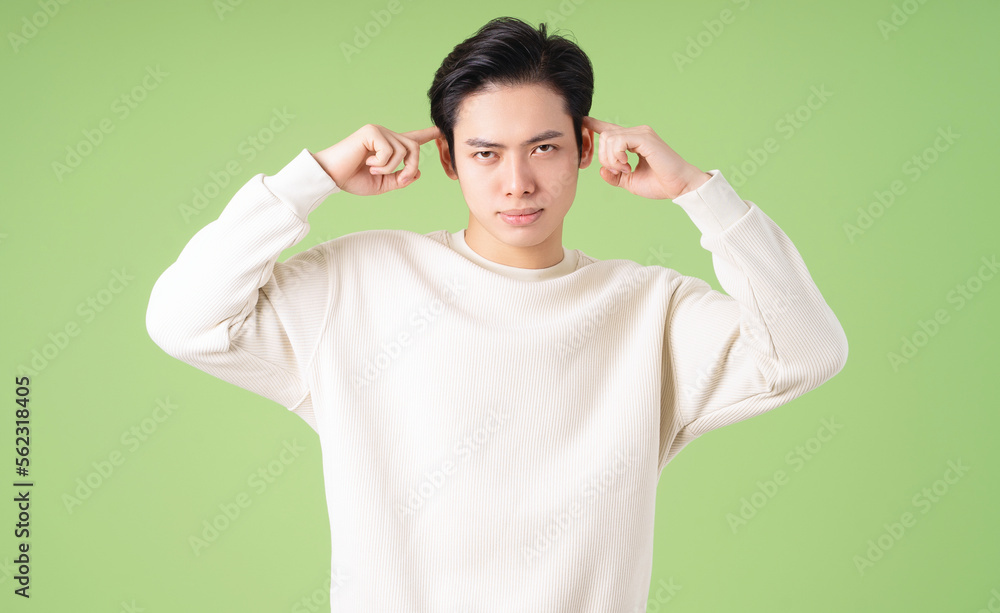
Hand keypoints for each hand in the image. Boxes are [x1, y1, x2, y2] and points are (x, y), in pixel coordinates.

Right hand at [312, 124, 441, 195]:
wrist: (331, 176)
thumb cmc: (352, 179)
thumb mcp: (382, 184)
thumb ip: (400, 179)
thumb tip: (416, 172)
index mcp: (389, 147)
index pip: (412, 138)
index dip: (427, 134)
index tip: (441, 130)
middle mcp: (386, 135)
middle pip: (414, 147)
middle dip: (411, 167)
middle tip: (400, 178)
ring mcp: (378, 131)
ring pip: (404, 151)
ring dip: (392, 168)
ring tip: (374, 170)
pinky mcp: (371, 132)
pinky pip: (390, 151)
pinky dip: (382, 163)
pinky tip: (367, 163)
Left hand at [583, 116, 709, 199]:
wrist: (679, 187)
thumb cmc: (659, 183)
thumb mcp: (629, 181)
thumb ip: (614, 175)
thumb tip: (601, 170)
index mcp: (633, 140)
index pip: (610, 128)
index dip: (593, 125)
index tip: (582, 124)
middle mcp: (637, 132)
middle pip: (604, 135)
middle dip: (603, 157)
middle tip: (619, 170)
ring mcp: (641, 133)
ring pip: (608, 138)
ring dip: (611, 158)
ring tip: (625, 169)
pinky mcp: (645, 138)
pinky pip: (618, 141)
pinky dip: (617, 156)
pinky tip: (627, 165)